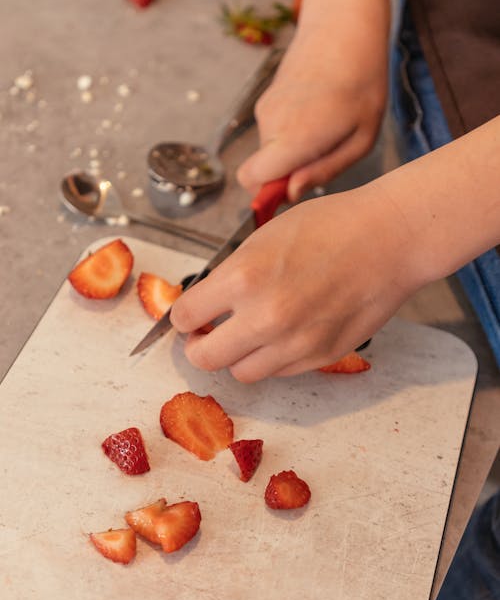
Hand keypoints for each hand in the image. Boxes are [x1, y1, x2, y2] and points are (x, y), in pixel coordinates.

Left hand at [170, 180, 420, 382]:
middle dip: (199, 346)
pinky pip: (280, 372)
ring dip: (237, 356)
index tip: (190, 314)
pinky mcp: (321, 356)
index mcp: (243, 277)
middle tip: (206, 335)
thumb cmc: (330, 226)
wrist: (388, 239)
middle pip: (204, 358)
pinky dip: (272, 359)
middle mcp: (265, 317)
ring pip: (242, 372)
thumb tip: (209, 301)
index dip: (184, 316)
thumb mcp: (264, 237)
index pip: (185, 317)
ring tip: (247, 336)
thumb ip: (232, 274)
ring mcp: (294, 342)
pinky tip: (282, 335)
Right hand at [237, 22, 387, 202]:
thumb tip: (290, 193)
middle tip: (326, 153)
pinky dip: (291, 132)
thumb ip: (323, 171)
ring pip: (269, 151)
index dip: (269, 192)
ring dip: (293, 150)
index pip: (252, 180)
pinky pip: (273, 132)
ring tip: (329, 126)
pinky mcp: (266, 99)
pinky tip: (319, 110)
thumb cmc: (362, 83)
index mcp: (293, 137)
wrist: (344, 25)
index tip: (296, 186)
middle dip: (287, 173)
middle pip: (261, 170)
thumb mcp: (360, 139)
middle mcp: (270, 125)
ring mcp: (265, 110)